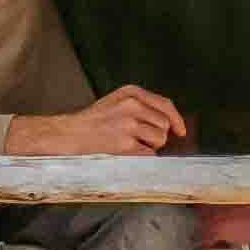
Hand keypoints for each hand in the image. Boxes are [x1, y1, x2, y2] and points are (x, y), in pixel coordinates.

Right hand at [21, 88, 185, 156]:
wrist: (69, 134)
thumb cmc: (93, 121)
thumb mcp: (117, 102)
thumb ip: (142, 106)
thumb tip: (172, 124)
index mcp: (130, 92)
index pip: (165, 104)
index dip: (176, 119)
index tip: (181, 131)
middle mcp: (131, 105)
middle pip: (164, 124)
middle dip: (157, 135)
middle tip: (138, 139)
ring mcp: (128, 124)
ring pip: (159, 139)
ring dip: (150, 147)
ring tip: (129, 144)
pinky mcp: (125, 144)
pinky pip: (149, 154)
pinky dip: (142, 157)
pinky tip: (126, 153)